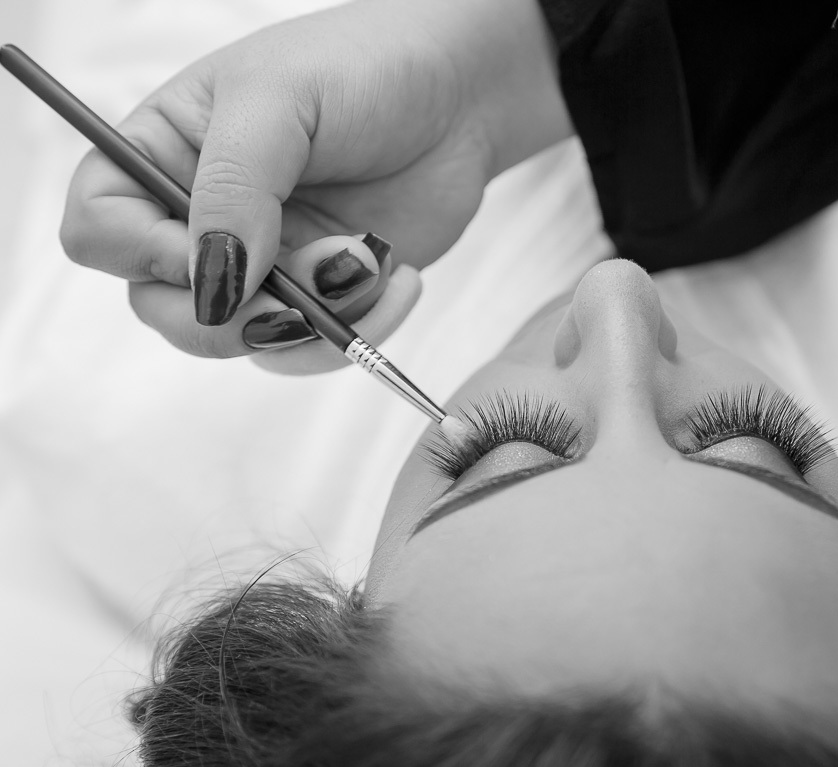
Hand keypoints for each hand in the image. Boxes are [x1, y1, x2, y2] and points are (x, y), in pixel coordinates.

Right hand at [59, 0, 569, 372]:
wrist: (462, 96)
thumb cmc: (365, 68)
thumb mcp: (280, 101)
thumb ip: (233, 188)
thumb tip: (213, 285)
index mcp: (164, 154)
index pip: (98, 230)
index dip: (142, 256)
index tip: (219, 251)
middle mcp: (203, 218)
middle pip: (165, 308)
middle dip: (236, 313)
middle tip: (303, 289)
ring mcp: (264, 263)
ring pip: (243, 341)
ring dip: (311, 319)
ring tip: (366, 257)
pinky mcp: (322, 295)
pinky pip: (313, 348)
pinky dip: (358, 328)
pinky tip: (397, 274)